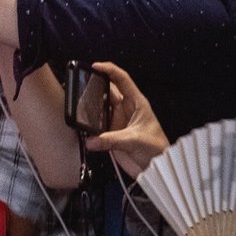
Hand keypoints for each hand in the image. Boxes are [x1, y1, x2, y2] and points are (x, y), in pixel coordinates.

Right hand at [85, 61, 166, 176]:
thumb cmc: (156, 149)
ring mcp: (117, 121)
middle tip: (81, 83)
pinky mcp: (111, 133)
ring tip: (78, 103)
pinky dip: (88, 124)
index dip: (109, 70)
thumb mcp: (135, 140)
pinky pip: (96, 124)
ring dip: (90, 106)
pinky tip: (82, 124)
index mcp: (137, 103)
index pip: (122, 80)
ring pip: (100, 107)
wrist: (157, 168)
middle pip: (107, 91)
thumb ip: (111, 140)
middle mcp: (125, 109)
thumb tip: (91, 141)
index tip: (95, 66)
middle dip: (95, 85)